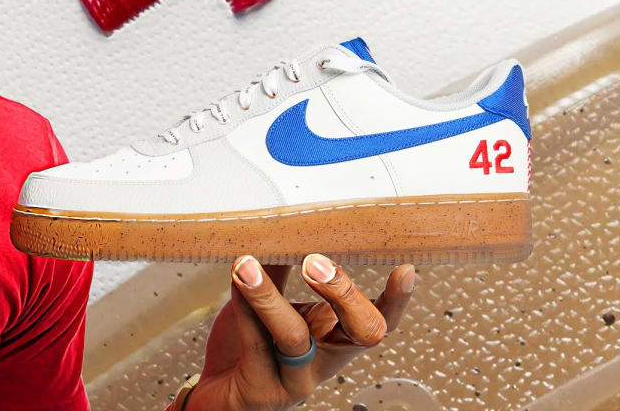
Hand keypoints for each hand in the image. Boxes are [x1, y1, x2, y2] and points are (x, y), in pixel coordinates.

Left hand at [185, 254, 415, 410]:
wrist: (214, 398)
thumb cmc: (245, 351)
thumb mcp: (268, 305)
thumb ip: (279, 271)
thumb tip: (284, 225)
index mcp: (334, 338)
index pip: (378, 321)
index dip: (396, 301)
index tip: (405, 270)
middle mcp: (324, 361)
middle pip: (361, 334)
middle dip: (344, 293)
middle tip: (316, 263)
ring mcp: (296, 381)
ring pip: (295, 338)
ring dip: (270, 297)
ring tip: (247, 266)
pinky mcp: (262, 392)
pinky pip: (256, 345)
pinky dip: (244, 309)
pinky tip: (235, 283)